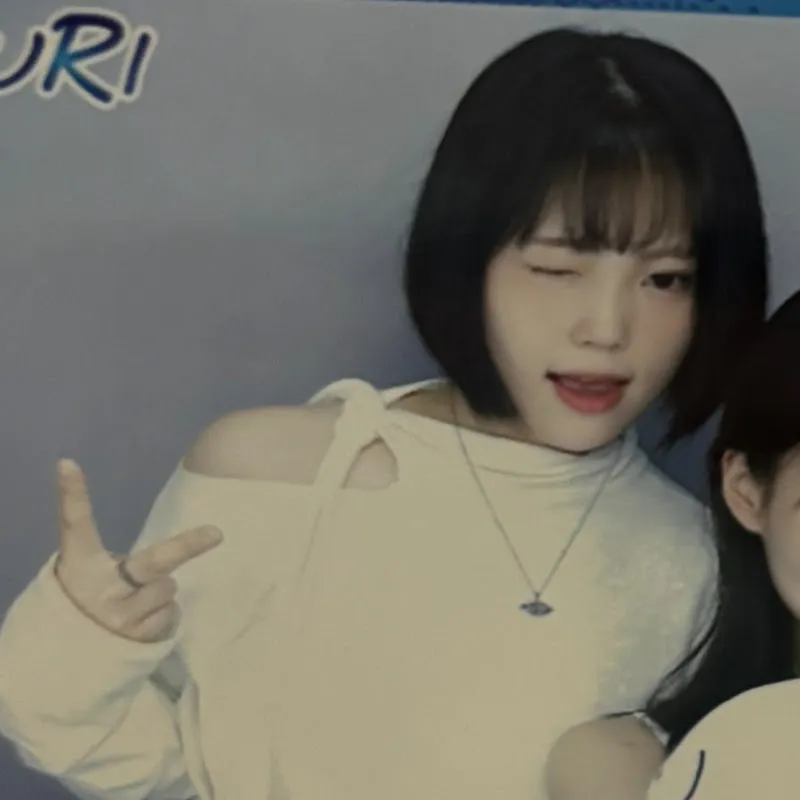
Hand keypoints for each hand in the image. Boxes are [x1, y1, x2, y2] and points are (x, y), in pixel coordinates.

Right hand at [54, 459, 222, 642]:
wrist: (67, 658)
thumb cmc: (90, 598)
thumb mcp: (91, 572)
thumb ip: (122, 560)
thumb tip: (173, 550)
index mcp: (80, 563)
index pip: (75, 523)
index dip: (72, 493)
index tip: (68, 464)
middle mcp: (101, 588)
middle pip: (153, 561)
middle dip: (187, 545)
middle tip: (217, 533)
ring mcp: (119, 617)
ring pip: (169, 589)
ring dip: (161, 594)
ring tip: (136, 603)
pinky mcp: (136, 640)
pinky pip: (170, 615)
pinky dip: (161, 616)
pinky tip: (140, 623)